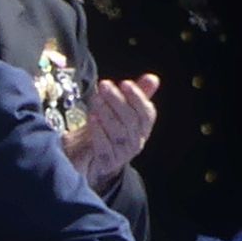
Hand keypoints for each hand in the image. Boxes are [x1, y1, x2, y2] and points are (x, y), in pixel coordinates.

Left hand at [64, 75, 155, 191]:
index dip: (137, 97)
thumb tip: (153, 78)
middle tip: (104, 85)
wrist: (88, 157)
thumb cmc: (107, 129)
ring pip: (118, 132)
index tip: (125, 83)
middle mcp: (136, 141)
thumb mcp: (121, 110)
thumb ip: (136, 95)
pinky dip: (98, 132)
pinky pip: (104, 147)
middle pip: (130, 120)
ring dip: (107, 113)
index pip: (146, 113)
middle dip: (117, 100)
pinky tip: (92, 118)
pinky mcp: (106, 162)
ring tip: (96, 98)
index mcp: (143, 128)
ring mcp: (122, 153)